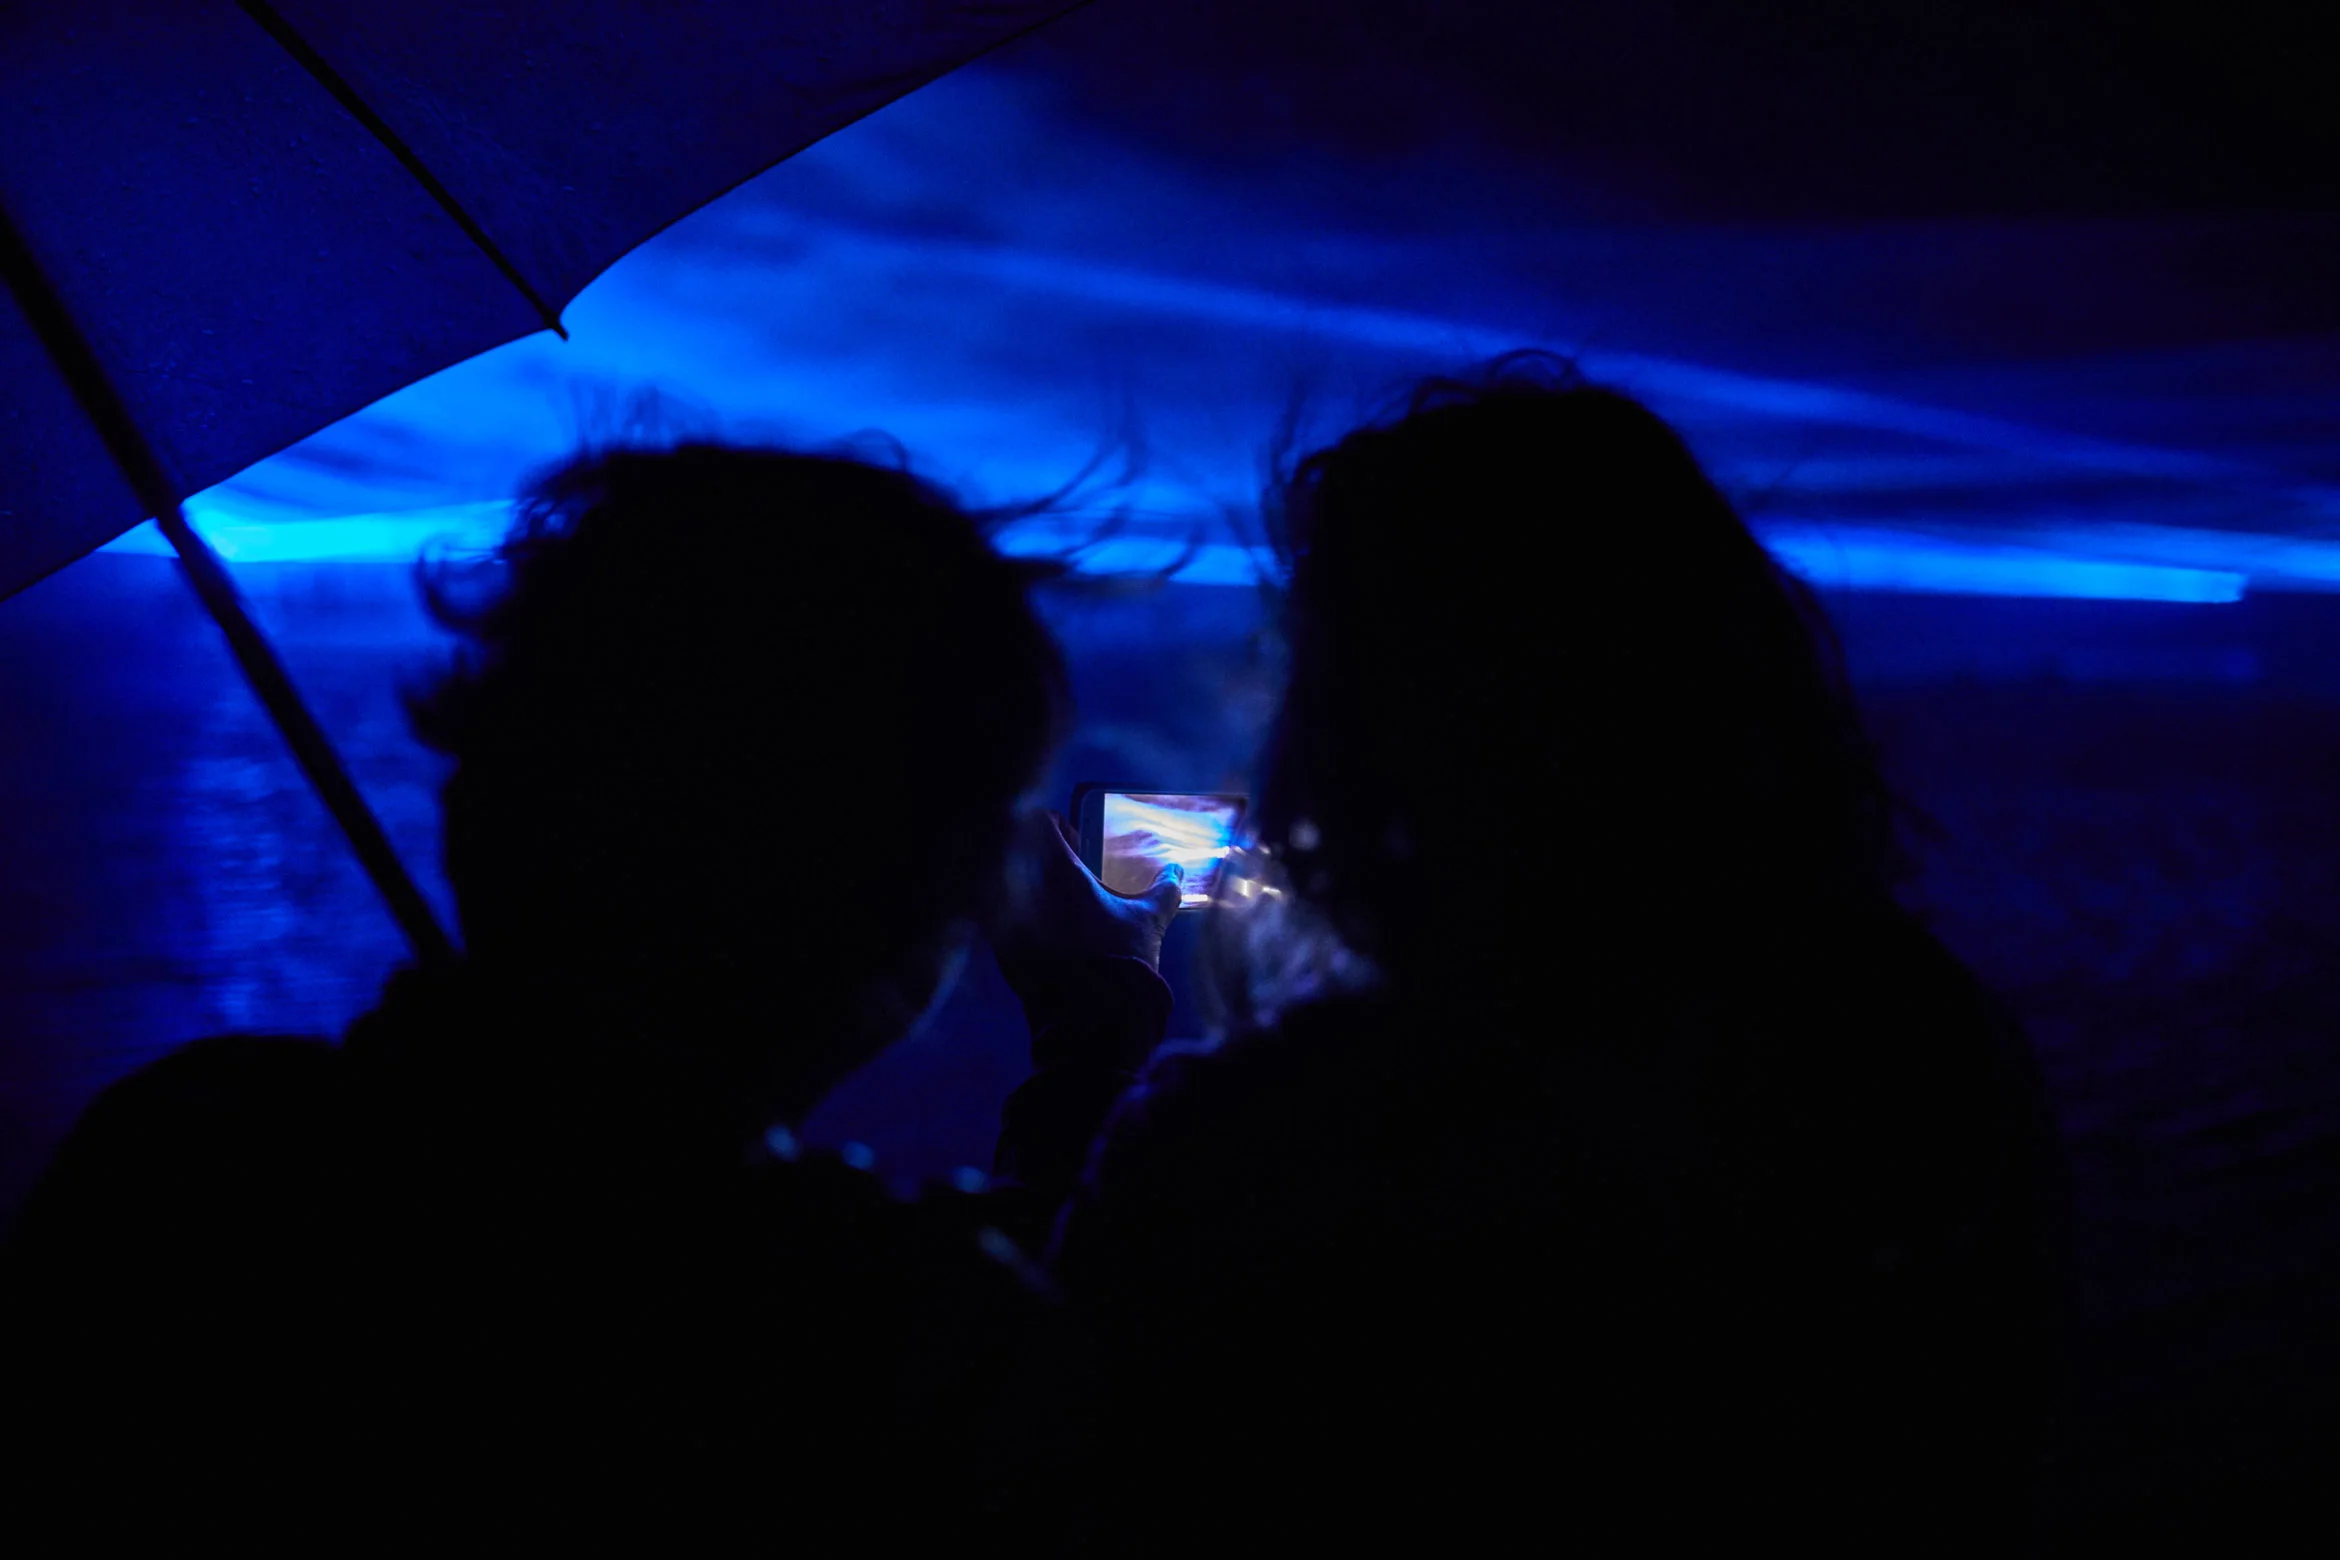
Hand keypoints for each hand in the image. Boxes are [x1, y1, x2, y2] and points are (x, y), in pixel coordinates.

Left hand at [992, 809, 1185, 972]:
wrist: (1094, 1021)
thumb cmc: (1123, 961)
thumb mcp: (1148, 922)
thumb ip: (1164, 891)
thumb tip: (1177, 873)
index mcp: (1059, 873)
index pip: (1039, 823)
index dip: (1058, 826)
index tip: (1076, 842)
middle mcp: (1024, 890)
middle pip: (1018, 850)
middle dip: (1041, 855)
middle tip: (1067, 872)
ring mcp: (1006, 921)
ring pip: (1004, 884)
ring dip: (1026, 886)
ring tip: (1054, 903)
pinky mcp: (1000, 951)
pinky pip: (998, 920)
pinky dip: (1016, 918)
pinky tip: (1045, 933)